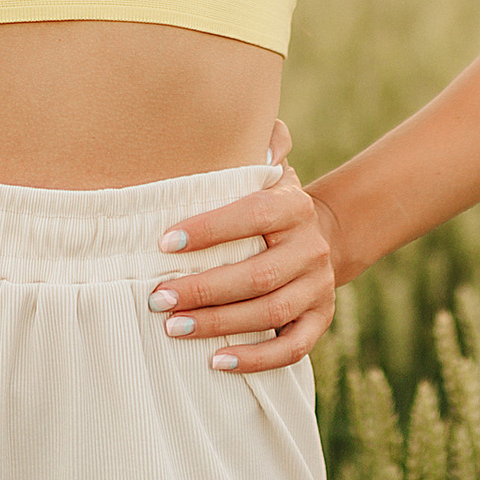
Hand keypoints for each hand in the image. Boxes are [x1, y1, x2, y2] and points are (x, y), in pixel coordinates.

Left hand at [147, 118, 346, 374]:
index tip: (163, 243)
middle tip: (157, 297)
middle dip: (204, 288)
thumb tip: (243, 117)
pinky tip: (216, 362)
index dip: (210, 230)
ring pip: (270, 313)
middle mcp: (310, 248)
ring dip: (220, 324)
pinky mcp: (319, 322)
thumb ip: (256, 143)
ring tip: (174, 327)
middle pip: (258, 274)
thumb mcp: (267, 169)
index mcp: (293, 206)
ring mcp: (318, 288)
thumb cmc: (269, 203)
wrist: (323, 236)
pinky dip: (255, 359)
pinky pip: (292, 349)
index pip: (253, 215)